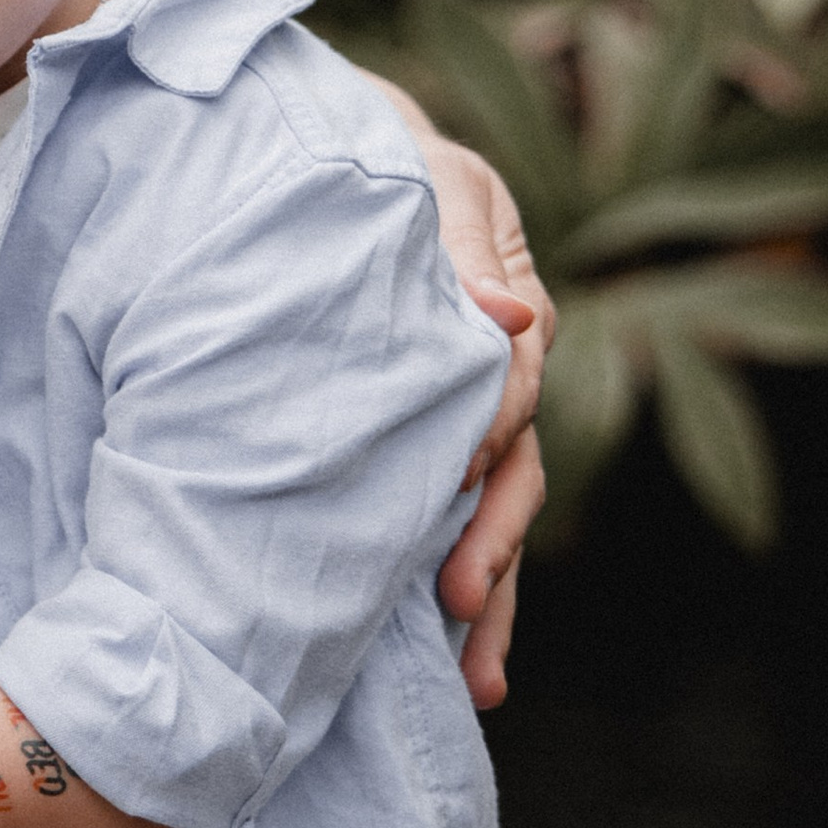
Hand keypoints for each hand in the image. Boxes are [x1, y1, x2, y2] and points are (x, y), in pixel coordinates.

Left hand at [369, 77, 551, 705]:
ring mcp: (458, 410)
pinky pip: (447, 514)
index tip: (454, 480)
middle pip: (511, 469)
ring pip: (489, 511)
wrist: (316, 147)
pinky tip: (447, 656)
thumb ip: (458, 241)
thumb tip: (509, 319)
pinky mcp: (417, 437)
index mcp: (504, 305)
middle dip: (492, 546)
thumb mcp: (422, 174)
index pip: (510, 382)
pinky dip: (454, 578)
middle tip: (457, 604)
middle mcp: (495, 369)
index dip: (485, 432)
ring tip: (474, 680)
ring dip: (485, 592)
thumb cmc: (370, 154)